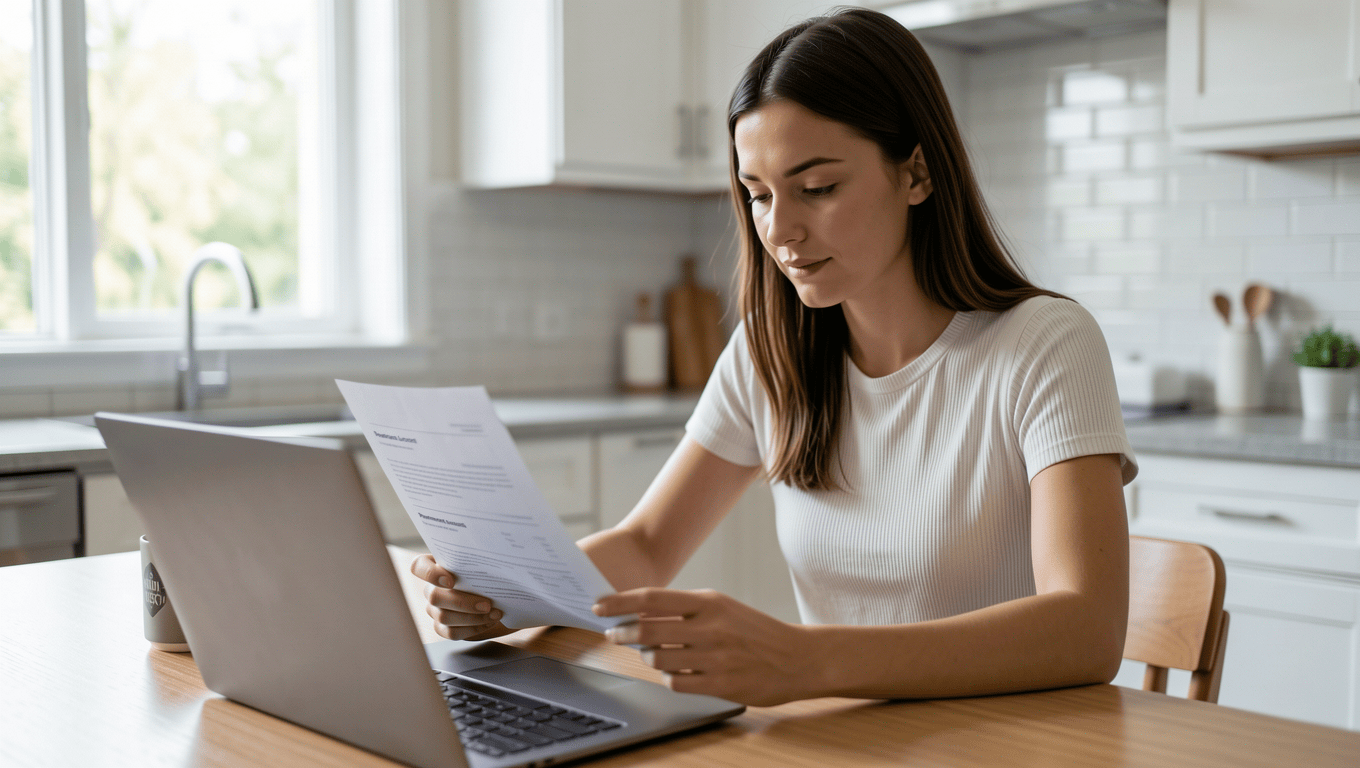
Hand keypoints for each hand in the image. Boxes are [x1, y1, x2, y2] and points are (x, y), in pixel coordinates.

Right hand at [410, 554, 511, 640]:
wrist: (492, 595)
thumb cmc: (484, 574)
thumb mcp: (481, 563)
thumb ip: (478, 561)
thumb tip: (492, 563)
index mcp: (435, 567)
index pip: (419, 566)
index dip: (430, 574)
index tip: (451, 581)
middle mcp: (430, 589)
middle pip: (435, 597)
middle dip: (463, 602)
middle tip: (487, 604)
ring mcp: (434, 610)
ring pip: (444, 617)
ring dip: (473, 617)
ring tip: (495, 614)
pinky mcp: (442, 627)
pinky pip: (451, 632)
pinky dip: (473, 628)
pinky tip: (488, 622)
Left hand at [592, 588, 814, 706]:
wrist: (798, 657)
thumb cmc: (754, 631)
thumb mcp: (722, 608)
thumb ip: (684, 609)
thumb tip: (639, 612)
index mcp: (709, 602)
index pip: (652, 597)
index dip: (619, 602)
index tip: (598, 606)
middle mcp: (710, 627)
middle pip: (648, 630)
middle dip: (623, 634)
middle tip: (613, 635)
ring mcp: (715, 657)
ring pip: (658, 659)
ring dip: (649, 658)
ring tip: (657, 654)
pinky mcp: (720, 684)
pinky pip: (676, 682)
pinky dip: (670, 678)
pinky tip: (678, 672)